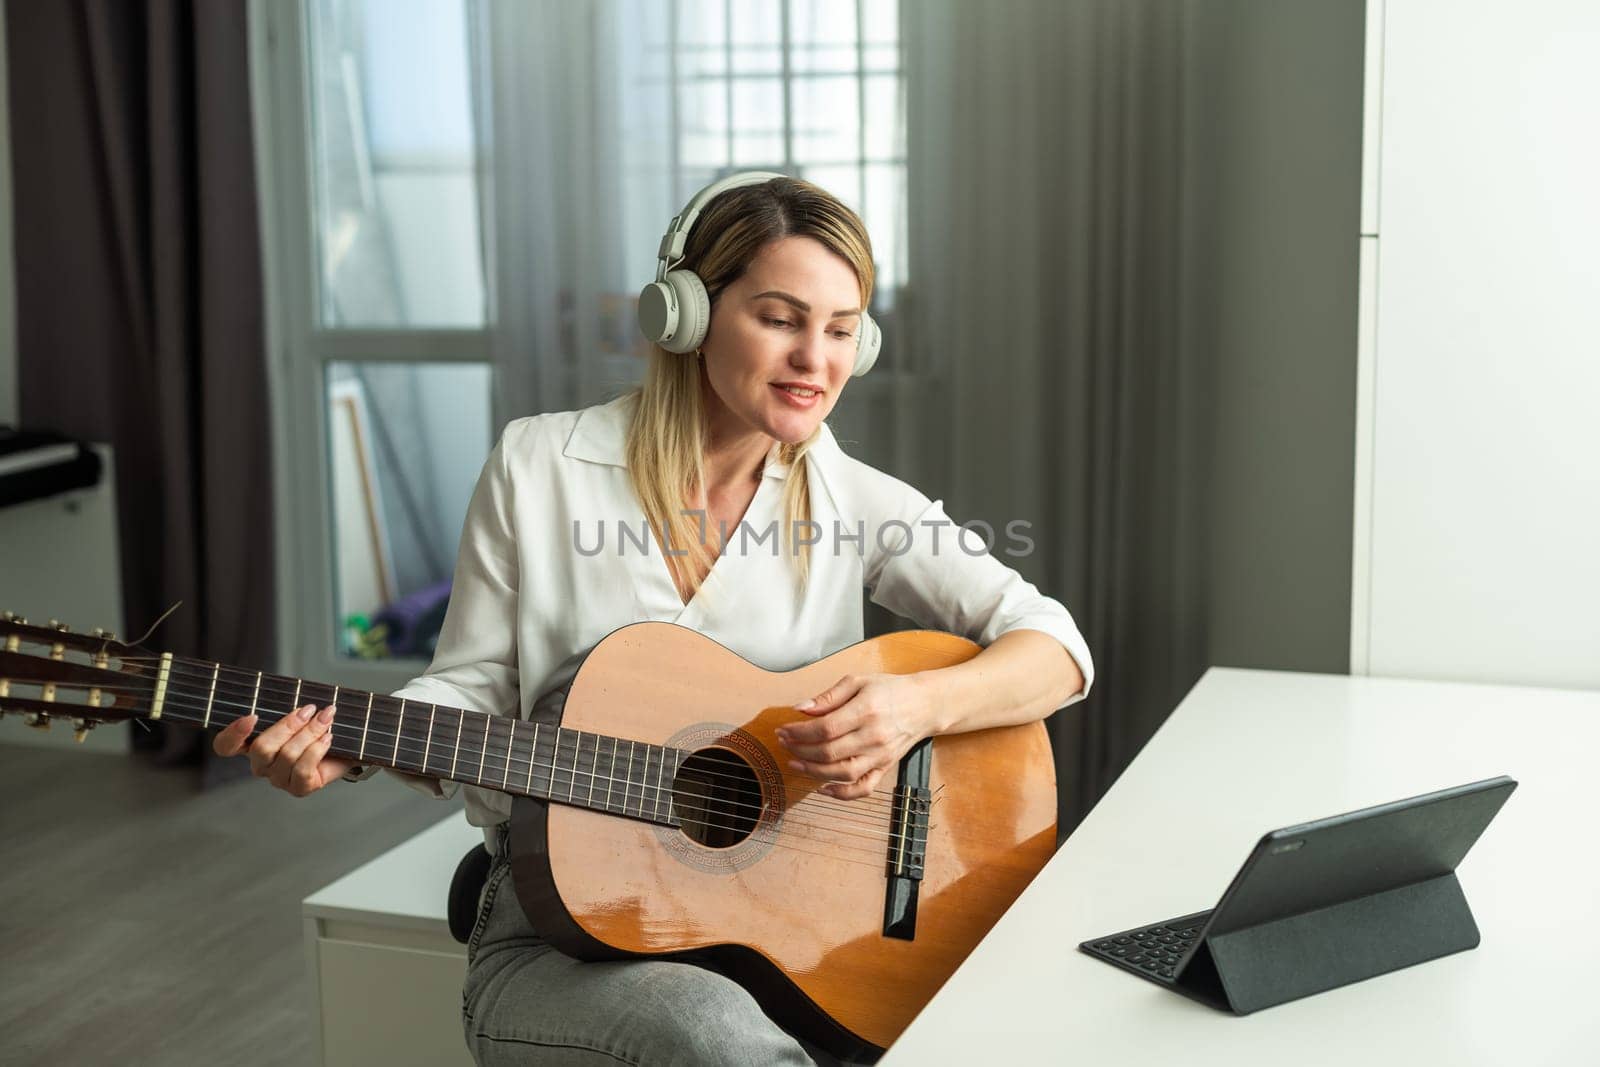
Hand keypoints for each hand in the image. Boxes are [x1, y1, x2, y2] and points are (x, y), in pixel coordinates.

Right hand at [211, 703, 356, 796]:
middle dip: (289, 725)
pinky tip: (327, 738)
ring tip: (326, 718)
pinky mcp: (298, 788)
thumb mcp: (298, 715)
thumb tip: (296, 702)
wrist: (343, 751)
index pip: (225, 746)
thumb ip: (288, 709)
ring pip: (287, 756)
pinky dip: (317, 749)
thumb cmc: (315, 730)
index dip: (233, 734)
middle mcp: (260, 765)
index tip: (252, 716)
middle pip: (262, 748)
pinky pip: (303, 769)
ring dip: (310, 732)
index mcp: (250, 745)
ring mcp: (278, 778)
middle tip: (309, 709)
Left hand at [776, 673, 935, 799]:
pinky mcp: (884, 767)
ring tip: (796, 762)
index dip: (799, 732)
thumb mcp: (858, 681)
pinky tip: (823, 788)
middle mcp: (874, 736)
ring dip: (813, 772)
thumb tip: (801, 709)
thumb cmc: (890, 690)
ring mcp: (880, 755)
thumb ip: (829, 696)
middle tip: (785, 743)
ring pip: (842, 773)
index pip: (825, 728)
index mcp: (866, 710)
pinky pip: (863, 788)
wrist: (924, 705)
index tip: (784, 729)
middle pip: (829, 751)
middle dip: (800, 749)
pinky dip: (842, 794)